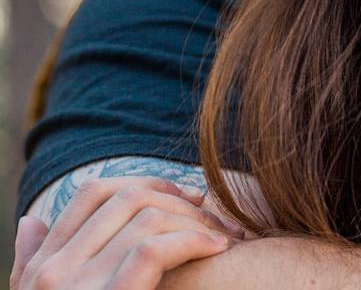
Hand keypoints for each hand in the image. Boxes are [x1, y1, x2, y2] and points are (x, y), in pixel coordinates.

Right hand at [10, 177, 243, 289]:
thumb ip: (35, 264)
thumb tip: (32, 220)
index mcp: (40, 268)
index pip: (92, 194)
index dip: (146, 185)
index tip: (186, 197)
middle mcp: (51, 273)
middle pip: (126, 199)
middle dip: (179, 200)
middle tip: (215, 216)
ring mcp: (75, 289)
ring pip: (145, 219)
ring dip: (196, 220)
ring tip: (225, 236)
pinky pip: (153, 250)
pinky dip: (193, 240)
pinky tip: (219, 248)